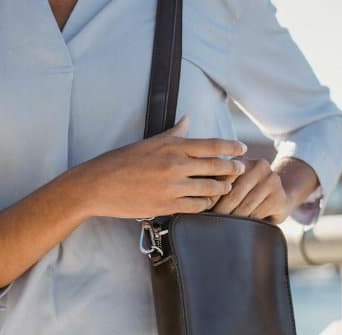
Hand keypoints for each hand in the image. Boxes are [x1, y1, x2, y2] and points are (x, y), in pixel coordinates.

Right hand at [66, 115, 247, 219]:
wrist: (98, 185)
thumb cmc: (121, 162)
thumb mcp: (149, 142)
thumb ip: (173, 133)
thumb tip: (188, 121)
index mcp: (172, 146)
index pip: (212, 145)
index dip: (231, 147)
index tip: (242, 149)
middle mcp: (176, 164)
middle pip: (216, 166)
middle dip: (232, 169)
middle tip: (240, 170)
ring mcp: (172, 186)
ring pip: (209, 188)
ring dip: (221, 189)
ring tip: (226, 189)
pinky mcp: (166, 205)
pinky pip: (196, 206)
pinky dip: (205, 205)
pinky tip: (208, 204)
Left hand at [211, 159, 295, 224]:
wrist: (283, 193)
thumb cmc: (250, 191)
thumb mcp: (236, 183)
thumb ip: (220, 186)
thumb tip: (198, 201)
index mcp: (243, 161)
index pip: (223, 180)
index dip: (212, 197)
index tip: (204, 210)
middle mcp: (259, 166)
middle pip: (233, 195)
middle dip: (221, 212)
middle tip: (212, 222)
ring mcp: (272, 181)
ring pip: (245, 207)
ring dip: (234, 219)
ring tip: (226, 226)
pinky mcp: (279, 197)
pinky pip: (257, 214)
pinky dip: (249, 222)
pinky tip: (245, 224)